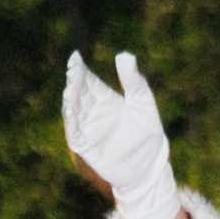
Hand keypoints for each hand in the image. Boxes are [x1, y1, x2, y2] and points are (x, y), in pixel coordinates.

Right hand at [63, 51, 181, 218]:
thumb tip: (124, 54)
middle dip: (73, 83)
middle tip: (73, 72)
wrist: (150, 164)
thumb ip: (133, 81)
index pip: (87, 79)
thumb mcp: (142, 103)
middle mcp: (91, 111)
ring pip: (72, 111)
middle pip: (77, 93)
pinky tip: (70, 113)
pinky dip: (71, 123)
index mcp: (104, 97)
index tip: (75, 58)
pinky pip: (74, 133)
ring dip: (69, 101)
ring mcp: (86, 128)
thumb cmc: (147, 132)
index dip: (79, 69)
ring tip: (70, 91)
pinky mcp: (85, 146)